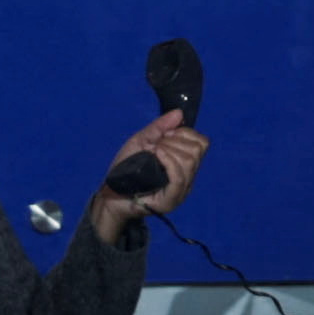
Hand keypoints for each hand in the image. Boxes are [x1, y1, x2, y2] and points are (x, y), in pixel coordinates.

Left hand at [88, 112, 203, 242]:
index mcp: (185, 164)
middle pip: (197, 150)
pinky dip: (168, 160)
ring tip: (153, 152)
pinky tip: (156, 155)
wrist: (111, 191)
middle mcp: (187, 177)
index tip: (165, 135)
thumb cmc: (126, 166)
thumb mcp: (142, 140)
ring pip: (189, 162)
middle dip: (175, 141)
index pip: (202, 143)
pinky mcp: (170, 200)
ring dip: (169, 149)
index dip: (185, 133)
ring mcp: (180, 191)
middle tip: (156, 145)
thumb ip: (160, 127)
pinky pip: (178, 177)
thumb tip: (179, 113)